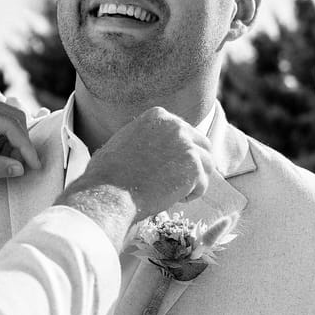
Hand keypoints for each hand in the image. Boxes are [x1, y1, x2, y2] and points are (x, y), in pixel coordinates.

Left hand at [0, 89, 41, 186]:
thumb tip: (20, 168)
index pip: (8, 124)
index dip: (25, 146)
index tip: (34, 166)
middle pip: (12, 116)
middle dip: (22, 142)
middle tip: (24, 167)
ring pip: (7, 116)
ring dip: (14, 139)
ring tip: (10, 163)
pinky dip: (4, 135)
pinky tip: (1, 154)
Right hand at [73, 107, 214, 219]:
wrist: (108, 194)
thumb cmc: (107, 175)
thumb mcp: (124, 140)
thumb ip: (145, 136)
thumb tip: (155, 145)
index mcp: (158, 115)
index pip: (184, 132)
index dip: (179, 153)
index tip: (166, 168)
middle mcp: (175, 125)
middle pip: (202, 145)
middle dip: (192, 166)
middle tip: (175, 183)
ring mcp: (186, 145)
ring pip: (207, 165)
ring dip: (193, 181)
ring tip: (172, 192)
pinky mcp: (193, 167)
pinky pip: (203, 185)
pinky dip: (191, 196)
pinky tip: (171, 198)